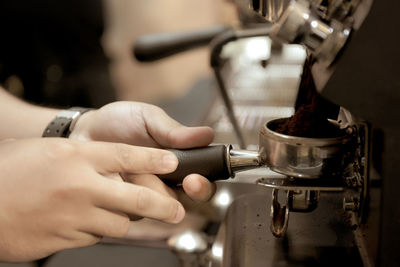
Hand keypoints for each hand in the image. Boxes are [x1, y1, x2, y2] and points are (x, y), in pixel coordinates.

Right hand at [0, 138, 183, 261]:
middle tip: (176, 210)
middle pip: (137, 198)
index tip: (173, 162)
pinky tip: (82, 221)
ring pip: (120, 223)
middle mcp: (80, 186)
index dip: (155, 159)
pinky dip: (97, 229)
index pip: (127, 155)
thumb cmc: (8, 173)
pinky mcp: (66, 239)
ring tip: (113, 211)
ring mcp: (74, 216)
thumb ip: (80, 157)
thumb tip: (109, 164)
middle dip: (163, 206)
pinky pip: (96, 236)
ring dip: (123, 218)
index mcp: (75, 157)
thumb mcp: (47, 151)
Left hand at [69, 101, 215, 200]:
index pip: (202, 179)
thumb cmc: (120, 122)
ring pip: (156, 206)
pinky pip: (130, 210)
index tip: (194, 179)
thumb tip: (207, 135)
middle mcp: (164, 181)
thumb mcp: (148, 118)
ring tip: (129, 170)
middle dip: (180, 195)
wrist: (84, 130)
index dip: (203, 185)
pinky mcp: (122, 204)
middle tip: (178, 183)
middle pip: (184, 201)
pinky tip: (114, 178)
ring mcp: (143, 194)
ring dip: (146, 189)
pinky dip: (123, 195)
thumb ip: (174, 130)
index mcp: (178, 160)